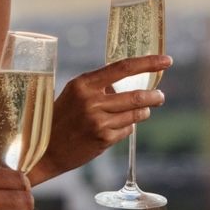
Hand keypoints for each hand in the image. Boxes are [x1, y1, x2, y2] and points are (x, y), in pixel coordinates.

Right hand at [35, 54, 170, 181]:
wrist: (44, 149)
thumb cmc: (61, 117)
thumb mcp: (75, 94)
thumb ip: (100, 87)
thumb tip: (129, 82)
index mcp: (84, 84)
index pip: (123, 68)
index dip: (148, 62)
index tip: (166, 60)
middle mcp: (91, 101)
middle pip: (136, 95)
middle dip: (154, 96)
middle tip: (160, 96)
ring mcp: (98, 122)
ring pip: (135, 114)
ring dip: (143, 112)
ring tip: (142, 111)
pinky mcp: (103, 140)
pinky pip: (127, 131)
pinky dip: (127, 128)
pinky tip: (116, 128)